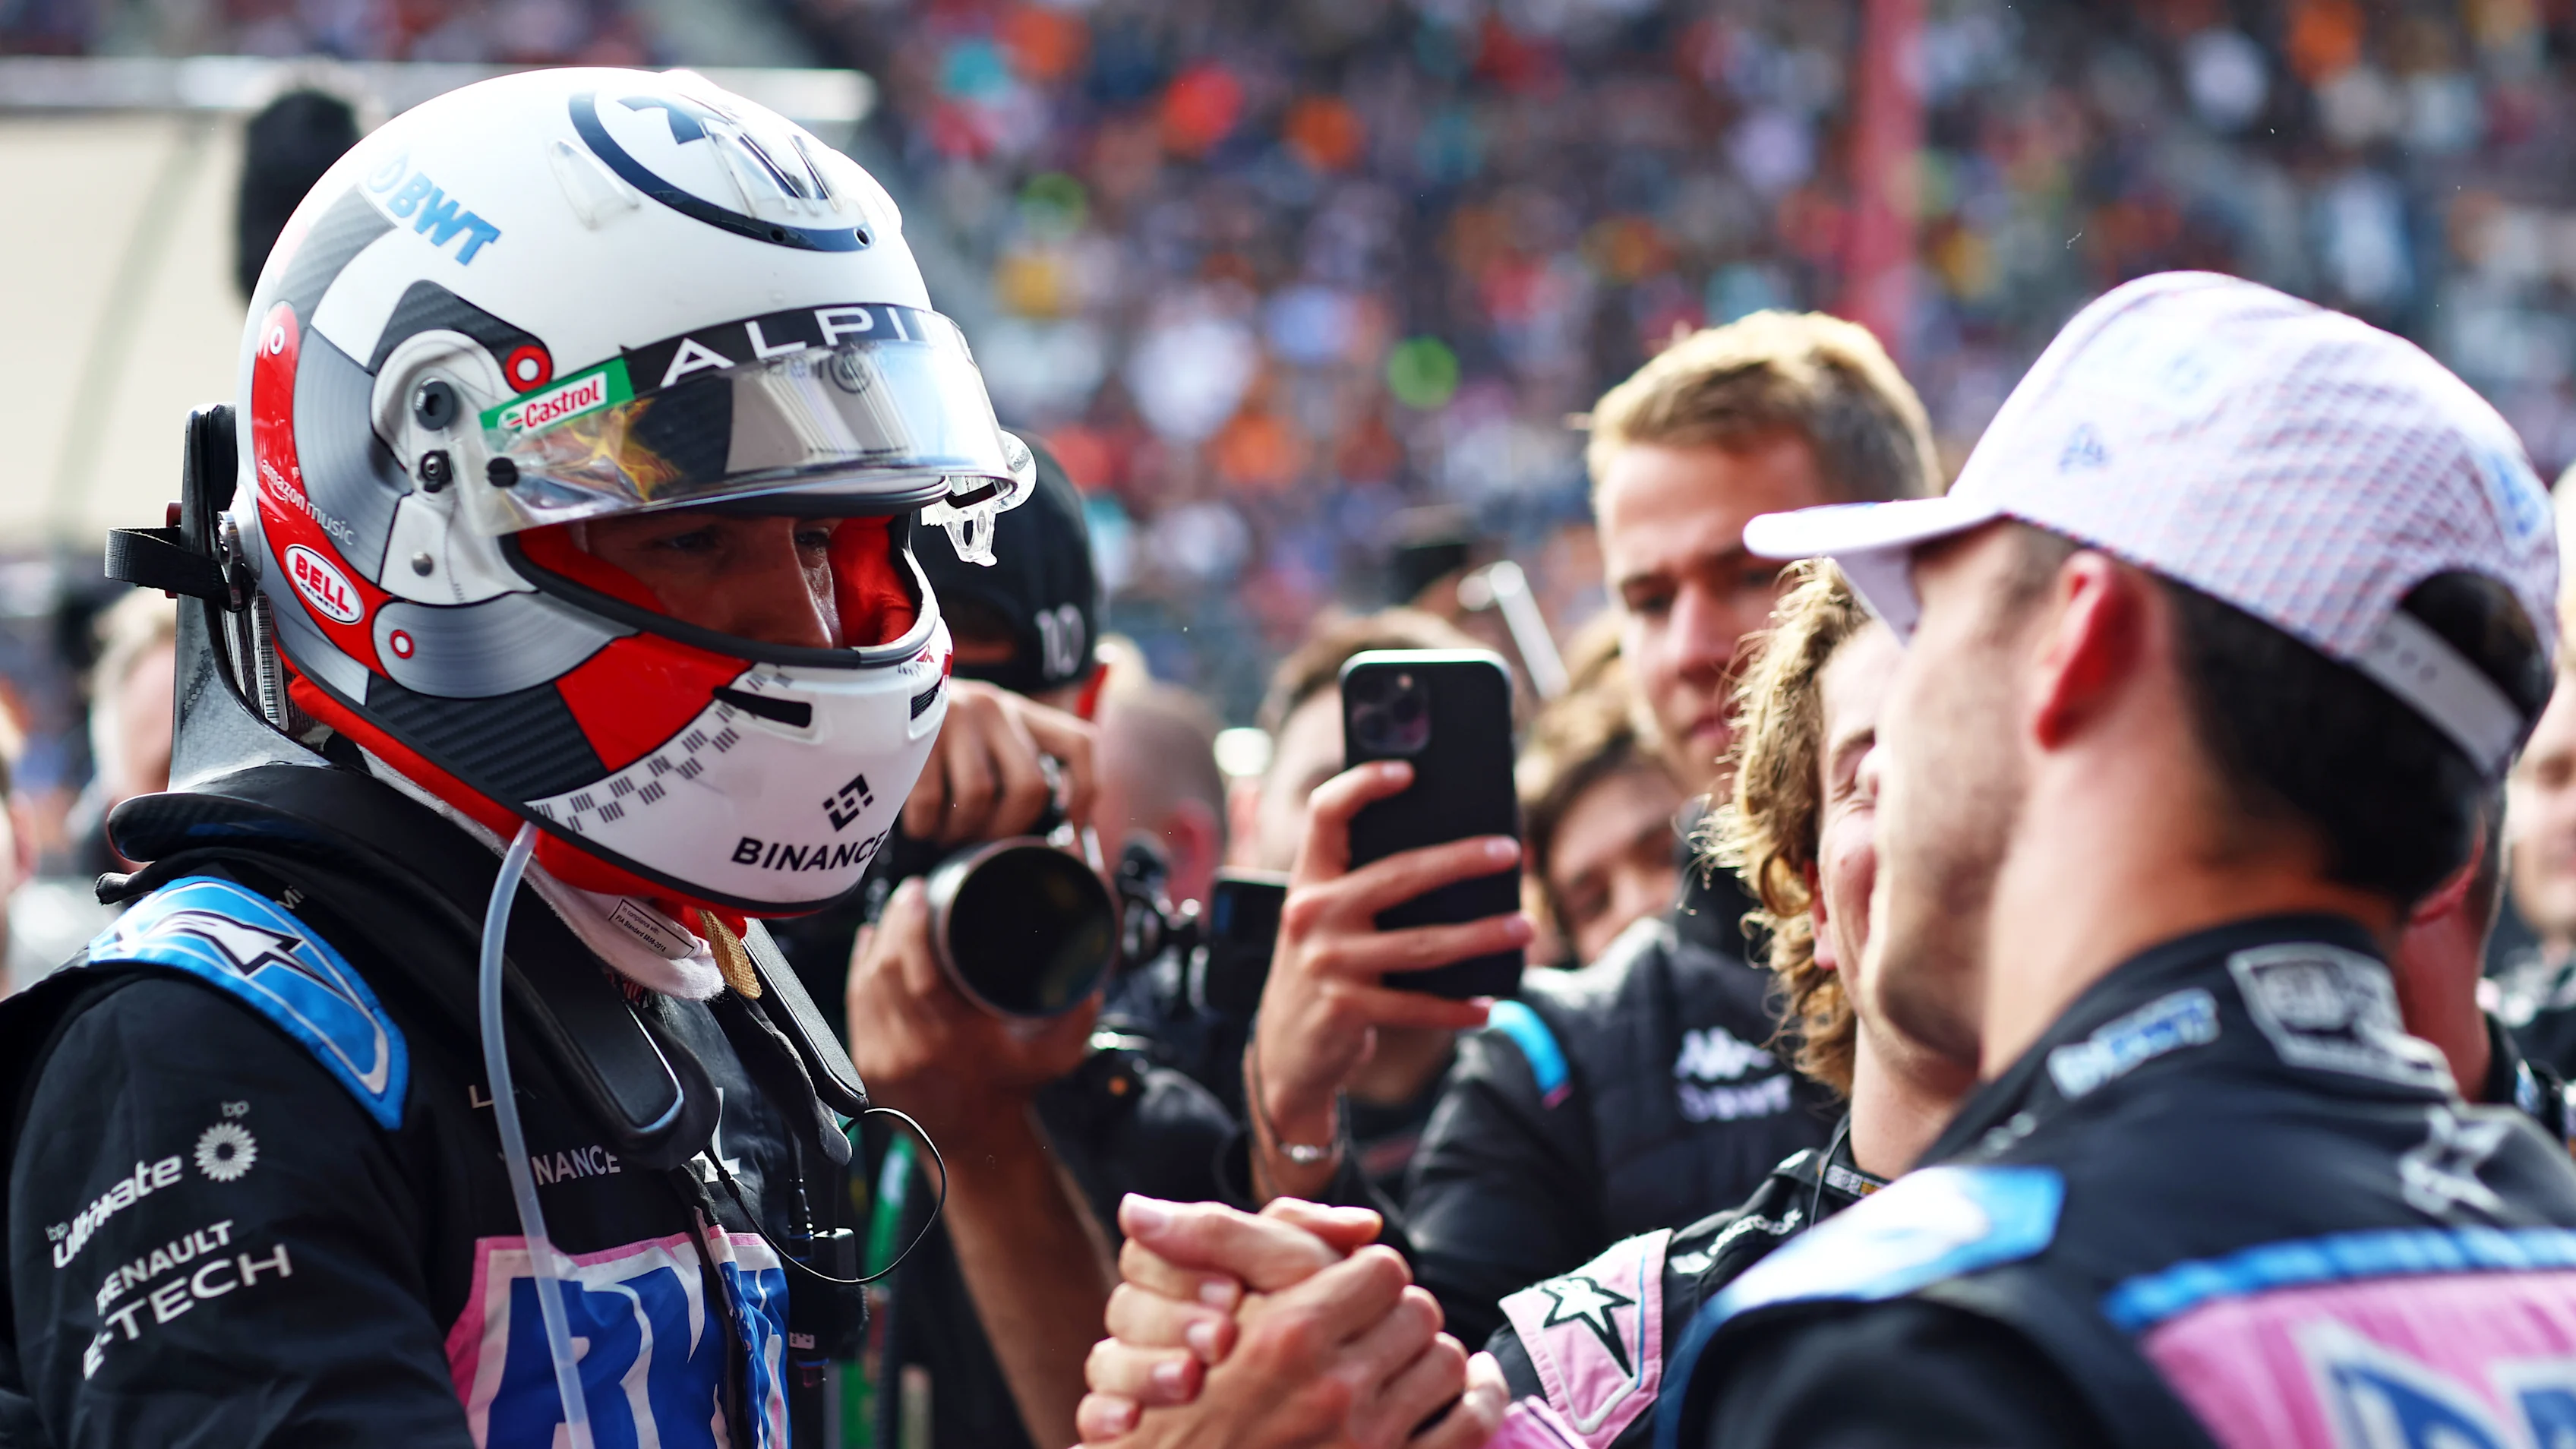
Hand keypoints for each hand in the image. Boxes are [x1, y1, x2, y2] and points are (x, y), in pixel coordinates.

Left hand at [844, 876, 1097, 1144]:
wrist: (975, 1141)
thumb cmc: (1012, 1092)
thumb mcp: (1054, 1055)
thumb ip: (1078, 1016)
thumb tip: (1094, 976)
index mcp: (954, 1041)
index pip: (917, 972)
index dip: (911, 926)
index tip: (919, 893)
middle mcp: (911, 1049)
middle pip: (886, 969)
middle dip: (893, 922)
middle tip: (910, 893)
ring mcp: (882, 1057)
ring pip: (865, 983)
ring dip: (877, 941)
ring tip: (894, 912)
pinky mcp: (866, 1062)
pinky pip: (853, 1003)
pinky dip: (859, 967)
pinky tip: (868, 942)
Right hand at [906, 679, 1097, 845]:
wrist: (872, 693)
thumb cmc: (935, 733)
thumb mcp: (982, 734)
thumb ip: (1013, 765)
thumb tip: (1053, 839)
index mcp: (1020, 711)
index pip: (1079, 743)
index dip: (1086, 791)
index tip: (1074, 826)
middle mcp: (994, 707)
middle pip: (1029, 786)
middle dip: (1008, 830)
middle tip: (983, 842)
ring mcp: (954, 717)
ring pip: (979, 797)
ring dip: (962, 831)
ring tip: (947, 835)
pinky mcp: (914, 734)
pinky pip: (932, 802)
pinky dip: (926, 827)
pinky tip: (920, 826)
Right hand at [1076, 1198, 1490, 1448]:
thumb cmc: (1183, 1398)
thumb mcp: (1203, 1305)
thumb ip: (1278, 1242)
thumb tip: (1368, 1222)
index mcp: (1289, 1334)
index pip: (1383, 1268)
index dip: (1368, 1273)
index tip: (1348, 1290)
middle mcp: (1333, 1391)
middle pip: (1420, 1312)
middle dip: (1398, 1314)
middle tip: (1370, 1329)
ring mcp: (1367, 1444)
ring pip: (1449, 1363)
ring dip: (1429, 1355)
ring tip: (1400, 1360)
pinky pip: (1473, 1424)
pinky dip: (1482, 1397)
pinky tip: (1471, 1386)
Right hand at [1249, 761, 1530, 1197]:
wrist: (1286, 1050)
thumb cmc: (1325, 967)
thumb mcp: (1328, 918)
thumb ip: (1368, 884)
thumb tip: (1461, 858)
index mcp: (1307, 879)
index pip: (1326, 815)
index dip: (1362, 785)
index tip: (1408, 771)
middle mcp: (1311, 914)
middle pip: (1399, 875)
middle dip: (1460, 860)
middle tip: (1510, 851)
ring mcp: (1328, 962)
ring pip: (1422, 944)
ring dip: (1481, 935)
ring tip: (1524, 926)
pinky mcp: (1345, 1008)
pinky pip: (1416, 1005)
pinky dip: (1457, 1006)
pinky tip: (1488, 1003)